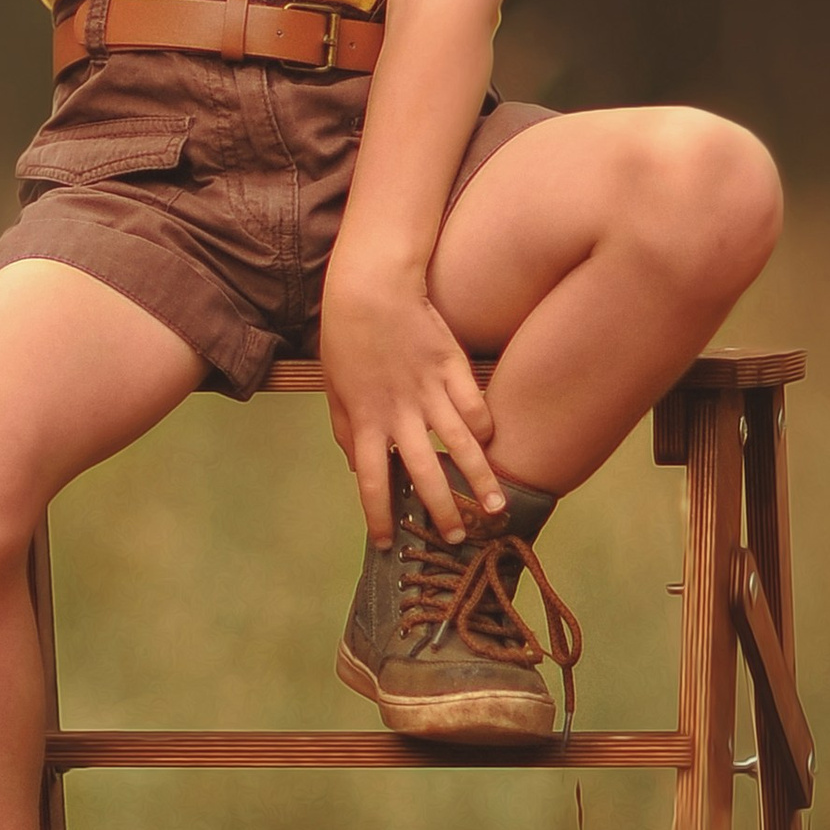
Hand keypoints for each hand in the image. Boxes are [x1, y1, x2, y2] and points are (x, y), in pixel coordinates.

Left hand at [319, 255, 499, 548]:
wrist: (371, 286)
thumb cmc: (345, 336)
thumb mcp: (334, 387)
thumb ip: (344, 429)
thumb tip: (354, 465)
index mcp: (364, 421)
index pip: (371, 483)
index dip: (379, 517)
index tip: (387, 544)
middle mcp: (399, 413)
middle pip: (425, 474)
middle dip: (441, 512)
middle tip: (456, 541)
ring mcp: (430, 391)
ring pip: (462, 446)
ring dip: (480, 482)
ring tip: (495, 510)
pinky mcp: (453, 367)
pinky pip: (475, 406)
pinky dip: (484, 427)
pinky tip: (491, 442)